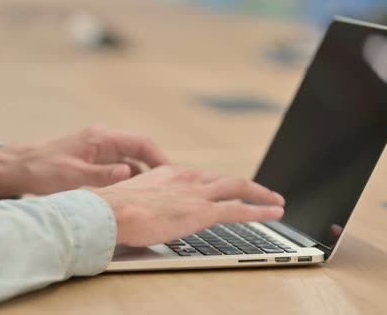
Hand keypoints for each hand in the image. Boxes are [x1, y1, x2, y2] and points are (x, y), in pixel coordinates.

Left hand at [0, 126, 168, 199]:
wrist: (16, 168)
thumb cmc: (41, 170)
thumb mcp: (71, 175)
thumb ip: (102, 175)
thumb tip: (129, 173)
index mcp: (102, 137)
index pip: (142, 142)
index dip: (160, 158)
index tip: (172, 174)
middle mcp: (105, 139)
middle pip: (141, 150)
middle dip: (157, 167)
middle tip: (170, 187)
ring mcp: (101, 149)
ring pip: (133, 160)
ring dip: (145, 174)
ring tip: (157, 193)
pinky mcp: (96, 159)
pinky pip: (121, 166)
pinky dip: (131, 178)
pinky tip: (135, 194)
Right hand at [92, 166, 284, 246]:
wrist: (110, 211)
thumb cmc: (114, 209)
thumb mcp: (134, 198)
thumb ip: (149, 201)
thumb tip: (147, 212)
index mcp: (171, 172)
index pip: (205, 177)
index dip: (221, 184)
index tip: (230, 189)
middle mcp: (188, 177)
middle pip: (227, 179)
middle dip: (249, 186)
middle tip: (263, 192)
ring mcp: (197, 193)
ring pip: (239, 189)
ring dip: (261, 195)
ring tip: (276, 202)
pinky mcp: (203, 211)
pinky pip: (240, 210)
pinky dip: (260, 210)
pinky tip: (274, 213)